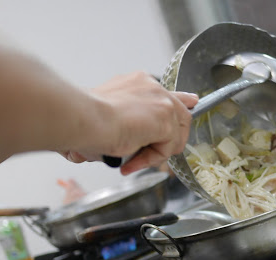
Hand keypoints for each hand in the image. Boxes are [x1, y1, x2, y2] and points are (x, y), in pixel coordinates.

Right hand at [62, 72, 197, 173]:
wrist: (83, 118)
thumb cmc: (84, 119)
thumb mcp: (108, 115)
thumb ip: (125, 122)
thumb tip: (123, 141)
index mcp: (138, 83)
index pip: (167, 91)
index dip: (182, 99)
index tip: (192, 102)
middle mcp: (152, 87)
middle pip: (181, 113)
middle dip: (172, 138)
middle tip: (154, 154)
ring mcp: (161, 102)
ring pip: (175, 134)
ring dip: (157, 151)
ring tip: (135, 159)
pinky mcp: (165, 120)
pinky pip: (168, 147)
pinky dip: (151, 158)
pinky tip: (132, 159)